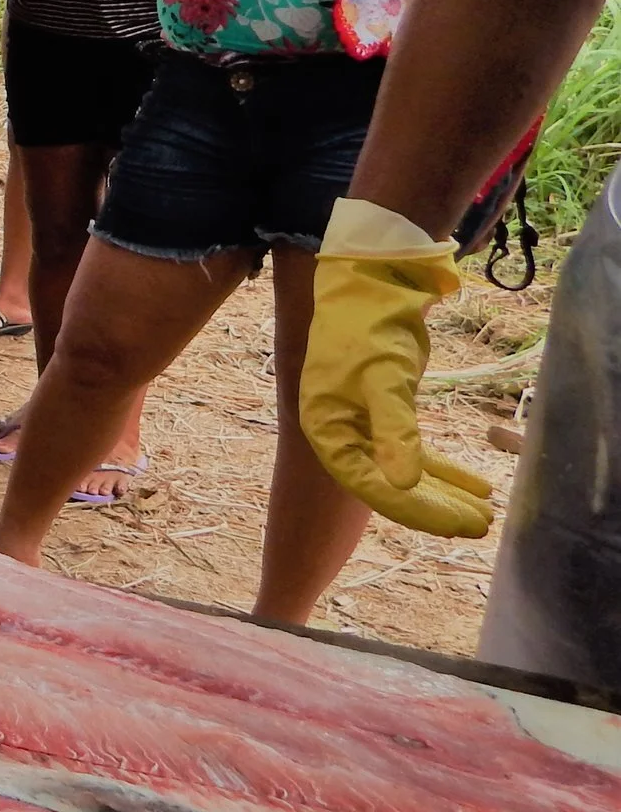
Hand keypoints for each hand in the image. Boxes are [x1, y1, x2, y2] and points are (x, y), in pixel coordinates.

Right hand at [299, 200, 492, 538]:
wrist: (370, 286)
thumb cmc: (365, 329)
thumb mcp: (382, 378)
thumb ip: (395, 431)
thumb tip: (404, 483)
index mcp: (327, 431)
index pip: (370, 485)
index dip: (414, 509)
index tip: (458, 522)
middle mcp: (342, 434)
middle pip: (390, 485)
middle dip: (436, 507)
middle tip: (481, 525)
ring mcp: (364, 425)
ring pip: (406, 472)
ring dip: (444, 492)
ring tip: (484, 512)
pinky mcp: (388, 413)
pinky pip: (417, 452)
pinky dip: (444, 469)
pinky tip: (476, 484)